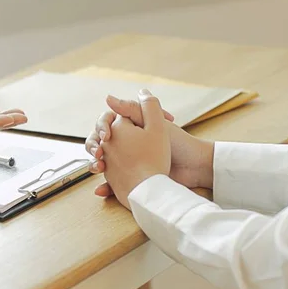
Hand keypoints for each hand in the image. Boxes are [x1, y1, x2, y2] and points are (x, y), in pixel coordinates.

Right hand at [100, 89, 170, 207]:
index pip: (107, 123)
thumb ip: (131, 109)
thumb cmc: (176, 143)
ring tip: (99, 169)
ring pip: (102, 161)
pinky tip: (101, 190)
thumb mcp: (152, 123)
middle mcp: (127, 142)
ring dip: (95, 165)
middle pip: (100, 142)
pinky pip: (112, 182)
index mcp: (131, 127)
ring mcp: (127, 161)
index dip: (102, 127)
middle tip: (99, 154)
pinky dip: (105, 186)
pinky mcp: (130, 178)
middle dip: (95, 147)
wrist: (193, 168)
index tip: (107, 136)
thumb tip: (108, 97)